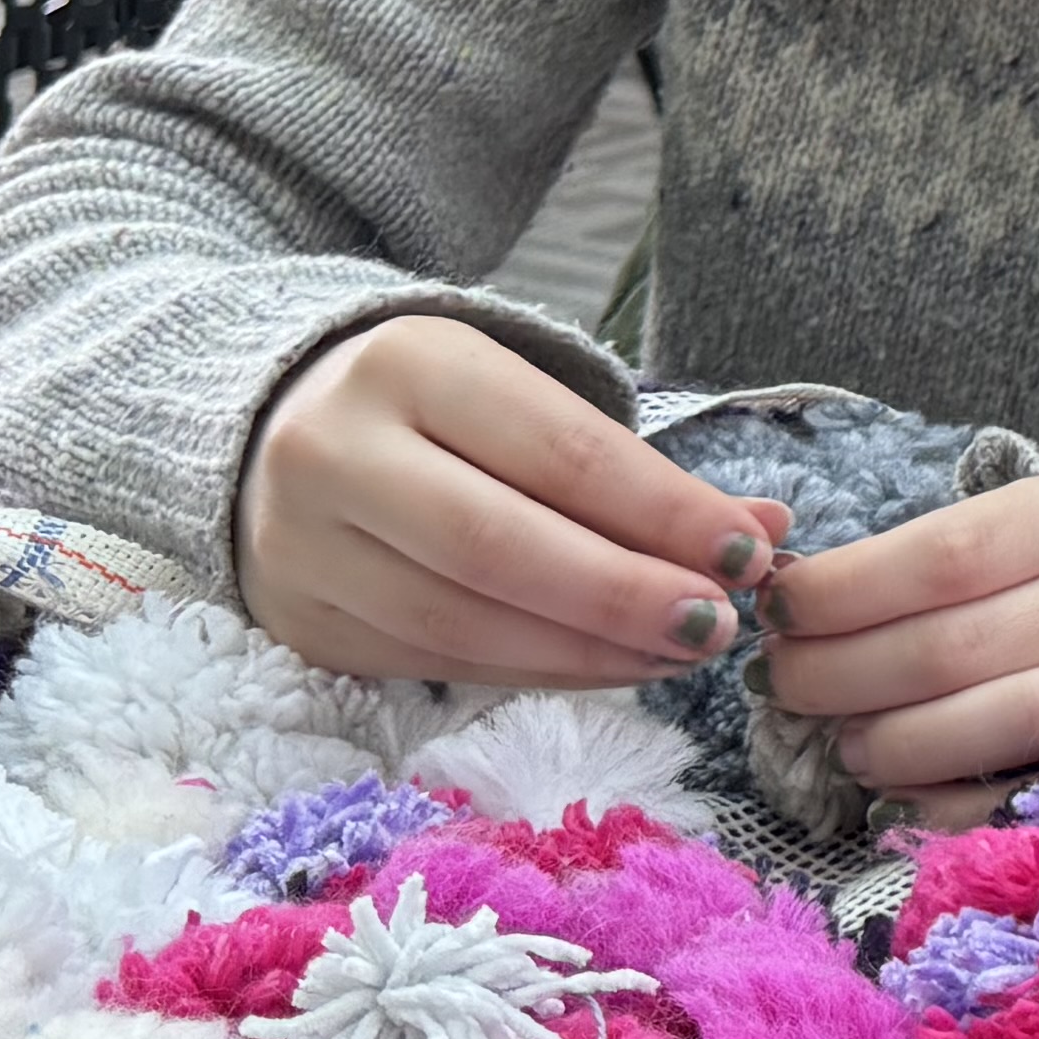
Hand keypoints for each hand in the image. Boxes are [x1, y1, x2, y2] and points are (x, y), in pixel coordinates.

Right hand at [238, 312, 788, 688]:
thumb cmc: (438, 411)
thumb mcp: (527, 400)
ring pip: (463, 622)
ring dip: (589, 653)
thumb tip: (765, 533)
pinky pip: (435, 664)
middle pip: (500, 547)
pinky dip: (533, 673)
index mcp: (407, 365)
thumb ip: (637, 468)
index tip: (749, 555)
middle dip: (625, 597)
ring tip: (677, 654)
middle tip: (717, 628)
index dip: (663, 513)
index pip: (558, 451)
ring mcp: (303, 545)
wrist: (273, 429)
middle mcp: (335, 452)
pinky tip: (604, 668)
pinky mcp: (302, 623)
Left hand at [758, 476, 1038, 810]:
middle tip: (780, 686)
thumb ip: (910, 564)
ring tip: (841, 742)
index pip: (941, 556)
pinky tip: (895, 787)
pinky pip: (1018, 793)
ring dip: (887, 742)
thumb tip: (789, 608)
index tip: (776, 612)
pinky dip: (941, 800)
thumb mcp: (1006, 531)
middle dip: (838, 675)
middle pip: (950, 648)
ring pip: (987, 723)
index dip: (841, 592)